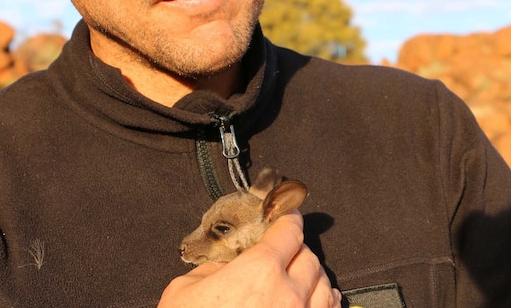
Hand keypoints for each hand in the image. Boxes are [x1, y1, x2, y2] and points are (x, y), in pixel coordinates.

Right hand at [159, 211, 340, 307]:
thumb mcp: (183, 293)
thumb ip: (209, 271)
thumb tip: (224, 268)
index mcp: (259, 271)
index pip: (288, 231)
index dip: (288, 217)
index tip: (287, 212)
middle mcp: (289, 294)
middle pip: (310, 257)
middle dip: (297, 249)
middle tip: (284, 249)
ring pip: (325, 286)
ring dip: (314, 276)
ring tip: (303, 274)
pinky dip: (326, 303)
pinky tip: (318, 301)